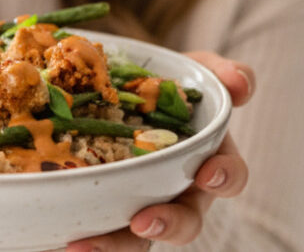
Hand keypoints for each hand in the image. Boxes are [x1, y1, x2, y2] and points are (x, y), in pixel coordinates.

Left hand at [65, 52, 254, 250]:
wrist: (119, 90)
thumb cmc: (166, 84)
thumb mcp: (195, 70)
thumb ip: (221, 72)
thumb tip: (240, 83)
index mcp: (208, 159)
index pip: (229, 176)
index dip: (224, 177)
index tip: (207, 173)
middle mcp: (179, 190)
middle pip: (185, 222)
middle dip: (168, 225)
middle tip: (143, 221)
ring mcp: (142, 203)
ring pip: (137, 240)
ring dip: (116, 245)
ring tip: (85, 245)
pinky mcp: (106, 208)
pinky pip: (98, 231)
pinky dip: (84, 240)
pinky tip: (63, 239)